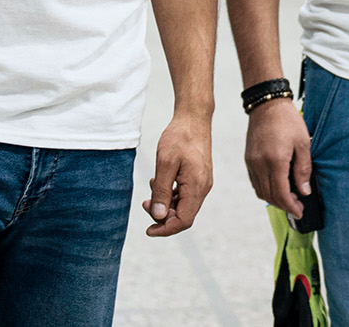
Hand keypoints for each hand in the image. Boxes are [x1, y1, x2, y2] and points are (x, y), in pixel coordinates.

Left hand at [144, 113, 211, 236]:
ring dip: (165, 204)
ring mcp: (202, 182)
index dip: (165, 229)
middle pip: (183, 215)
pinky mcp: (199, 177)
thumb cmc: (179, 137)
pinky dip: (171, 194)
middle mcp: (203, 187)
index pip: (183, 220)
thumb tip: (158, 216)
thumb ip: (161, 191)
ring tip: (150, 190)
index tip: (148, 230)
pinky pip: (185, 194)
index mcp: (197, 186)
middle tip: (145, 204)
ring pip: (183, 205)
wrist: (193, 118)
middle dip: (162, 215)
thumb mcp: (164, 163)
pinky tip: (159, 183)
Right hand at [244, 98, 313, 217]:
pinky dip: (265, 189)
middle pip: (270, 196)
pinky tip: (277, 186)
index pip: (281, 194)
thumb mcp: (303, 143)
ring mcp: (252, 162)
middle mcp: (260, 164)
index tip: (300, 212)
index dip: (291, 207)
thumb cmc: (287, 120)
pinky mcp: (248, 159)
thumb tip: (304, 191)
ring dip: (274, 199)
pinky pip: (255, 182)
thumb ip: (303, 169)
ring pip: (260, 191)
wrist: (267, 104)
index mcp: (275, 161)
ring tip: (289, 198)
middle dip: (284, 205)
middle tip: (297, 207)